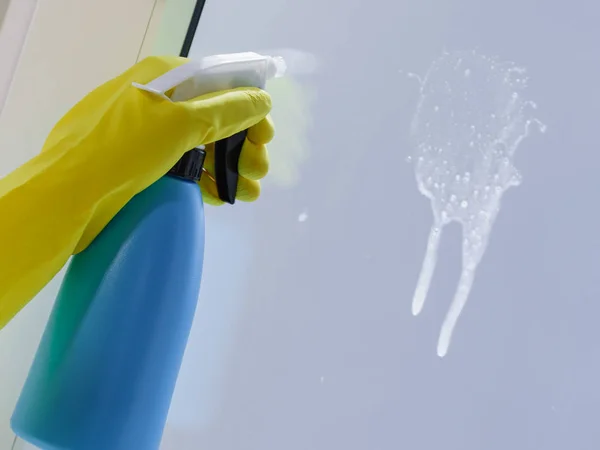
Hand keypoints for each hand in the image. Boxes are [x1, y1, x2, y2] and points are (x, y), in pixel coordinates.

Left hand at [40, 55, 273, 250]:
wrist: (66, 194)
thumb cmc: (124, 149)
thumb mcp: (179, 124)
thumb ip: (226, 110)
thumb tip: (261, 99)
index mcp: (165, 78)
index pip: (220, 84)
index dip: (248, 110)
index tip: (264, 138)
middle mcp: (158, 102)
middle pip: (214, 118)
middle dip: (242, 145)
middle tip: (258, 171)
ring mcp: (149, 134)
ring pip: (201, 146)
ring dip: (230, 167)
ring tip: (248, 194)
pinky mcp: (143, 164)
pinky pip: (184, 166)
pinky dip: (206, 180)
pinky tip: (222, 198)